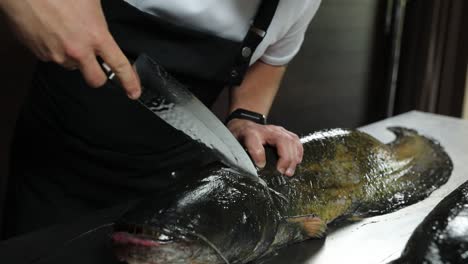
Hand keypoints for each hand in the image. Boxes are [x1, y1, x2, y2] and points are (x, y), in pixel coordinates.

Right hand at [0, 0, 139, 98]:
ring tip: (66, 32)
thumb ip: (99, 21)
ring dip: (73, 56)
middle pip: (95, 79)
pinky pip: (53, 57)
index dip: (129, 82)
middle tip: (96, 65)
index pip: (119, 65)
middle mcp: (77, 51)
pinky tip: (52, 31)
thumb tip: (102, 27)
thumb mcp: (90, 1)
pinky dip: (55, 48)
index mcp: (95, 36)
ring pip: (72, 65)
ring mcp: (57, 55)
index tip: (134, 92)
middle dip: (98, 76)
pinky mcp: (40, 54)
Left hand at [227, 119, 302, 176]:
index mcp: (251, 133)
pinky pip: (295, 140)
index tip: (261, 166)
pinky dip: (298, 152)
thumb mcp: (235, 146)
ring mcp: (278, 130)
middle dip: (285, 158)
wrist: (244, 126)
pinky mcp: (285, 133)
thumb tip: (258, 166)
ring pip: (291, 140)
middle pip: (282, 140)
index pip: (254, 140)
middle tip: (282, 172)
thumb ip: (242, 155)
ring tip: (289, 171)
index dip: (257, 153)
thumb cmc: (241, 137)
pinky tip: (297, 161)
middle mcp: (267, 129)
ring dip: (293, 157)